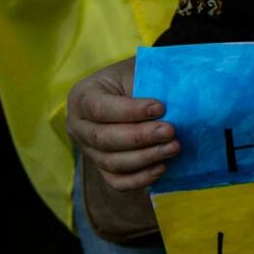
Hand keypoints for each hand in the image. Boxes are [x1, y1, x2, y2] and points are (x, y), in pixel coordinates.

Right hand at [66, 57, 179, 190]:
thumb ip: (147, 83)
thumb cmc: (137, 77)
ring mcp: (88, 149)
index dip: (130, 111)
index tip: (160, 108)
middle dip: (140, 137)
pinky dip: (139, 178)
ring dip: (145, 158)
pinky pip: (117, 181)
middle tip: (170, 131)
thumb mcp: (137, 71)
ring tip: (173, 148)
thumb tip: (174, 99)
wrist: (136, 92)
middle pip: (103, 138)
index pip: (100, 108)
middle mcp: (78, 125)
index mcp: (82, 96)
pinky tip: (162, 168)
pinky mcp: (103, 168)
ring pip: (111, 162)